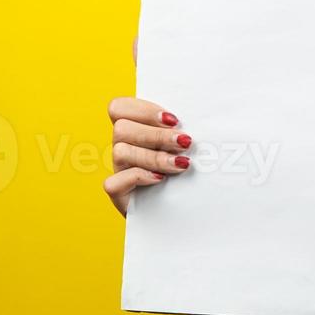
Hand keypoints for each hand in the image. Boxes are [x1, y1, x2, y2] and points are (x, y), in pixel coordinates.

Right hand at [103, 97, 191, 216]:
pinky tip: (160, 179)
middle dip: (157, 135)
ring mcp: (118, 169)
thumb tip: (199, 117)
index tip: (173, 120)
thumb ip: (181, 128)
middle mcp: (122, 146)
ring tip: (182, 164)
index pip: (119, 107)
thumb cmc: (187, 170)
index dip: (143, 110)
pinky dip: (138, 177)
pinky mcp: (118, 193)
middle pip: (122, 128)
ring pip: (120, 151)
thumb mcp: (184, 144)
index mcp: (135, 128)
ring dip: (154, 156)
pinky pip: (114, 181)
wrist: (185, 207)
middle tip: (185, 142)